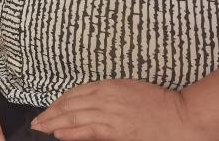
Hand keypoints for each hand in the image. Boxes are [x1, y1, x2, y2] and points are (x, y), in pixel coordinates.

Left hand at [32, 79, 202, 140]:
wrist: (182, 117)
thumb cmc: (159, 103)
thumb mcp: (129, 90)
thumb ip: (107, 94)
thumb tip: (88, 102)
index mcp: (108, 86)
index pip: (74, 93)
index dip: (58, 102)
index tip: (48, 108)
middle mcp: (104, 98)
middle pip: (69, 104)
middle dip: (50, 113)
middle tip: (36, 121)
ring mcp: (109, 114)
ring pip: (74, 117)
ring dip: (53, 122)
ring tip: (40, 128)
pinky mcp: (115, 130)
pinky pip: (88, 130)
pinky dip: (71, 132)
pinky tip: (57, 133)